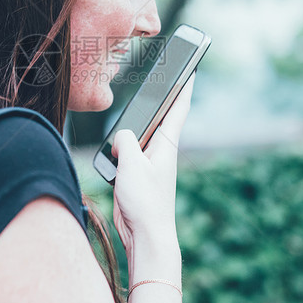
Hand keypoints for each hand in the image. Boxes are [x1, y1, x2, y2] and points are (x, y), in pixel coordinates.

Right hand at [111, 72, 194, 257]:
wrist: (145, 235)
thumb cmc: (146, 202)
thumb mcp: (131, 164)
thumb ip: (125, 141)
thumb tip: (121, 137)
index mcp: (166, 144)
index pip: (178, 108)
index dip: (184, 86)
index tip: (191, 68)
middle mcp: (160, 151)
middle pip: (158, 118)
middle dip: (157, 100)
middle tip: (157, 77)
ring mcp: (149, 163)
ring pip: (140, 136)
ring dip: (134, 127)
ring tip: (131, 113)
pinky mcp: (137, 175)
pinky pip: (129, 153)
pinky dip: (121, 147)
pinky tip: (112, 148)